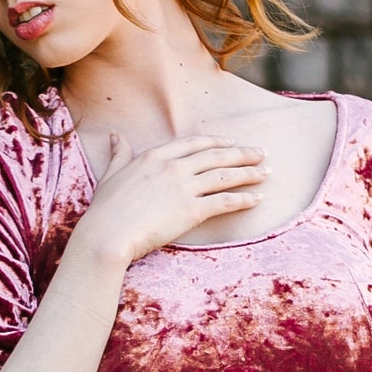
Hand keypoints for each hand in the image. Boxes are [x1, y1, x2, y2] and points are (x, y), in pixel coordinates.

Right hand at [73, 130, 267, 267]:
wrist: (108, 235)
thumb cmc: (105, 210)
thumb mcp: (111, 174)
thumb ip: (119, 154)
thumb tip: (115, 136)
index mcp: (155, 156)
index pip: (194, 143)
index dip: (216, 142)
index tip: (230, 142)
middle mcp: (174, 167)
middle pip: (217, 156)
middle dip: (242, 154)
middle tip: (260, 153)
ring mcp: (185, 187)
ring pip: (225, 176)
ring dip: (250, 174)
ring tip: (267, 173)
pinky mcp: (192, 210)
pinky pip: (225, 201)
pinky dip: (244, 199)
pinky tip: (257, 199)